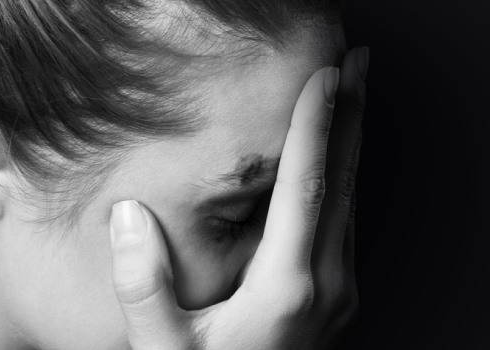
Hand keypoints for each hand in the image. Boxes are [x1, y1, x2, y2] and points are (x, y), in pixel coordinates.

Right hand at [108, 46, 368, 348]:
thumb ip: (144, 287)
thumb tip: (129, 218)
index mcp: (287, 291)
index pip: (307, 190)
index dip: (317, 127)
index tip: (329, 76)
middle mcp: (326, 286)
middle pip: (344, 183)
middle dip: (353, 117)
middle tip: (360, 61)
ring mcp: (339, 294)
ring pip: (352, 201)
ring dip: (352, 144)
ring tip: (351, 96)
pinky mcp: (339, 299)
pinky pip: (346, 223)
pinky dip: (342, 179)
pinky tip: (334, 162)